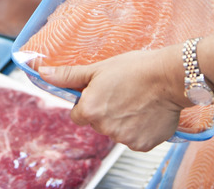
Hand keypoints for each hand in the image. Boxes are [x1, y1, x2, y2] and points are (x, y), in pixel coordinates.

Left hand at [39, 47, 185, 151]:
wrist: (170, 77)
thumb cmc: (135, 69)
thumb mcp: (98, 68)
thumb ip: (68, 76)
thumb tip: (43, 73)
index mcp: (90, 110)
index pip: (77, 115)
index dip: (88, 103)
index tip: (101, 93)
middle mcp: (104, 128)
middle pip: (97, 124)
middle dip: (105, 112)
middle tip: (122, 94)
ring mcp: (124, 139)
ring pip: (116, 132)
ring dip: (122, 121)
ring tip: (137, 101)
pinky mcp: (142, 145)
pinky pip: (134, 139)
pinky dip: (139, 129)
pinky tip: (147, 112)